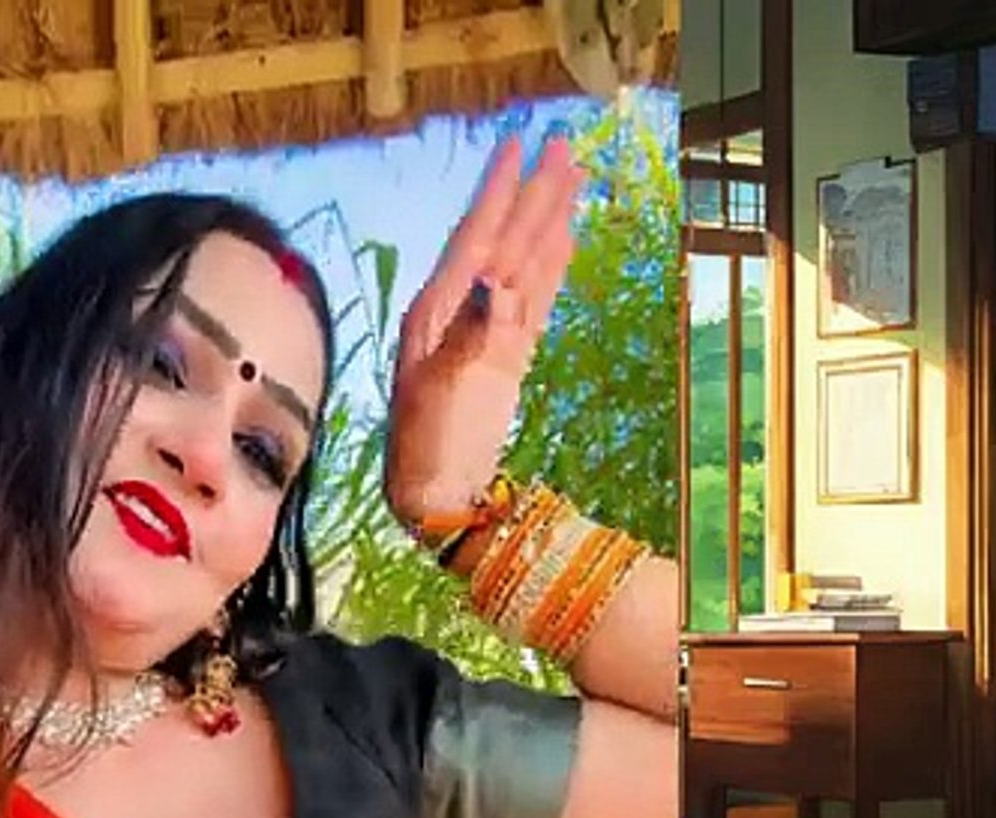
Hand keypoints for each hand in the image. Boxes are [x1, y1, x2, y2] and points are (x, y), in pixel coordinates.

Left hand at [385, 133, 586, 527]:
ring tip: (570, 177)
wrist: (433, 494)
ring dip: (546, 220)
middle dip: (532, 193)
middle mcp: (458, 311)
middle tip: (562, 146)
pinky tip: (563, 237)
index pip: (475, 237)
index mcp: (436, 311)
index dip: (499, 192)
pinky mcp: (506, 355)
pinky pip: (535, 297)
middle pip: (504, 239)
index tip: (519, 145)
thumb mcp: (442, 390)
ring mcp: (485, 331)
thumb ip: (473, 334)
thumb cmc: (425, 447)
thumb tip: (497, 281)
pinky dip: (550, 265)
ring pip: (523, 261)